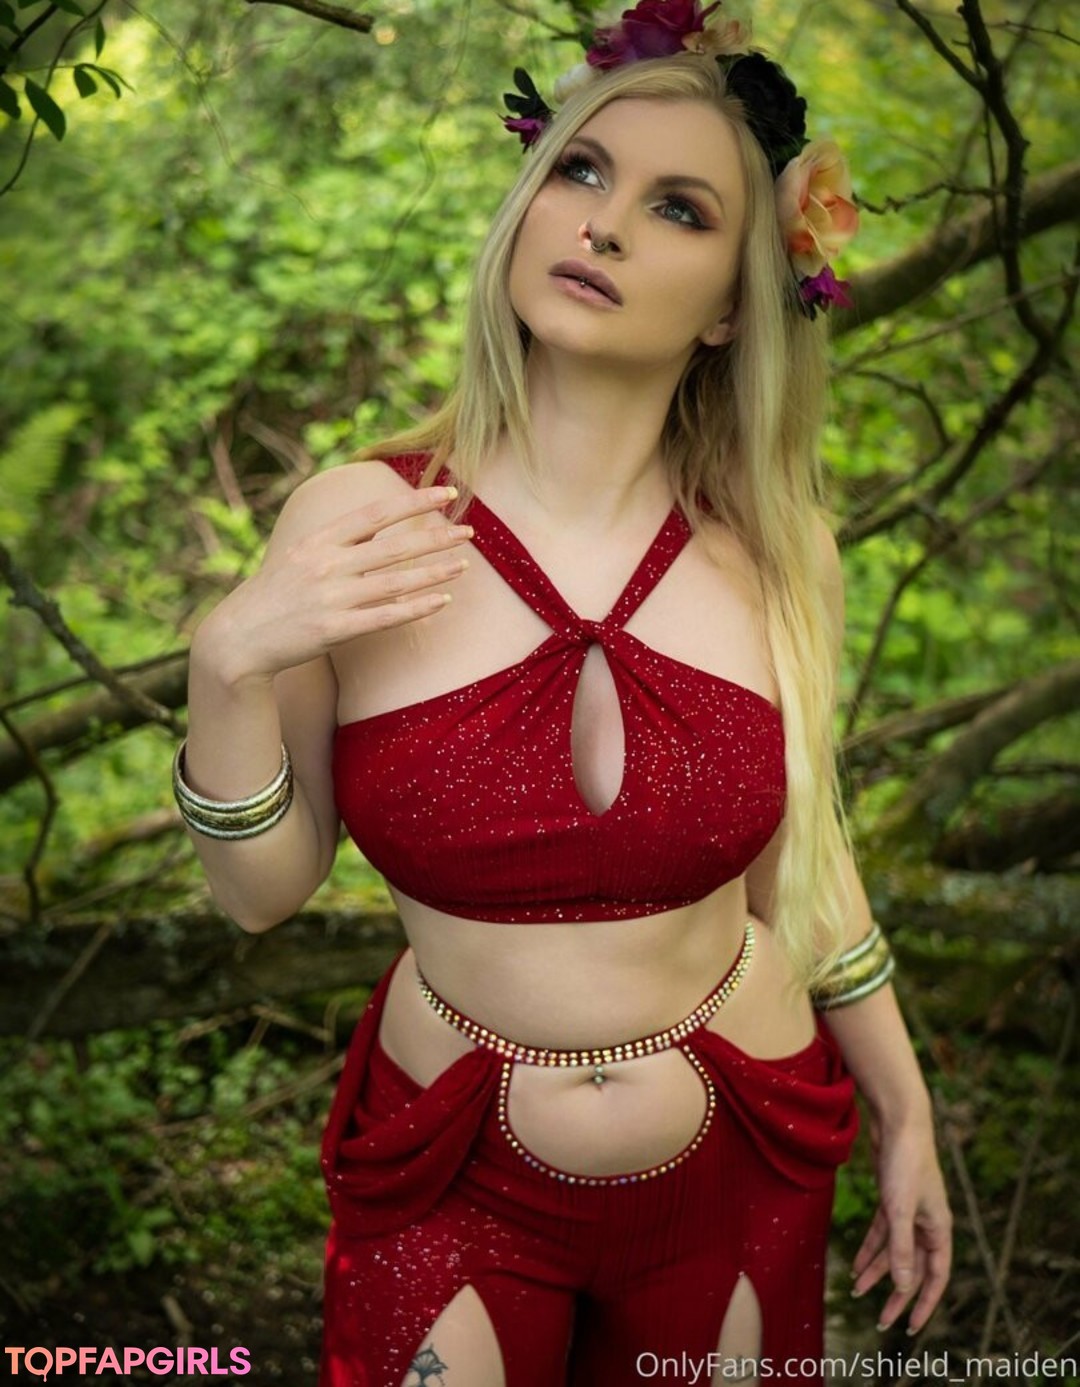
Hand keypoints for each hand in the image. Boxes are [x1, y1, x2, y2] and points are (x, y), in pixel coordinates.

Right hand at [197, 484, 471, 683]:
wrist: (237, 638)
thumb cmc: (275, 596)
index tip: (448, 491)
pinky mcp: (333, 630)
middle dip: (435, 537)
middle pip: (393, 546)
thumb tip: (378, 527)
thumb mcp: (301, 557)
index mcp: (319, 540)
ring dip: (434, 572)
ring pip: (395, 581)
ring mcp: (330, 597)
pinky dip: (416, 608)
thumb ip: (338, 543)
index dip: (414, 501)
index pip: (375, 513)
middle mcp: (326, 564)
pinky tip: (442, 600)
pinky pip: (385, 617)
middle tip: (469, 532)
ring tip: (464, 565)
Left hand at [852, 1114, 951, 1334]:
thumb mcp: (900, 1209)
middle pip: (913, 1268)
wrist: (898, 1121)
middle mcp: (927, 1223)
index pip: (936, 1277)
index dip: (925, 1304)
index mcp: (939, 1229)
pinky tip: (856, 1264)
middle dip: (897, 1295)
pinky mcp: (892, 1199)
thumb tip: (905, 1286)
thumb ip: (902, 1248)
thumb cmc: (905, 1162)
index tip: (911, 1327)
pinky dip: (870, 1248)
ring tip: (858, 1292)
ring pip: (894, 1251)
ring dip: (877, 1272)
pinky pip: (883, 1233)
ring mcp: (910, 1211)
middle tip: (881, 1321)